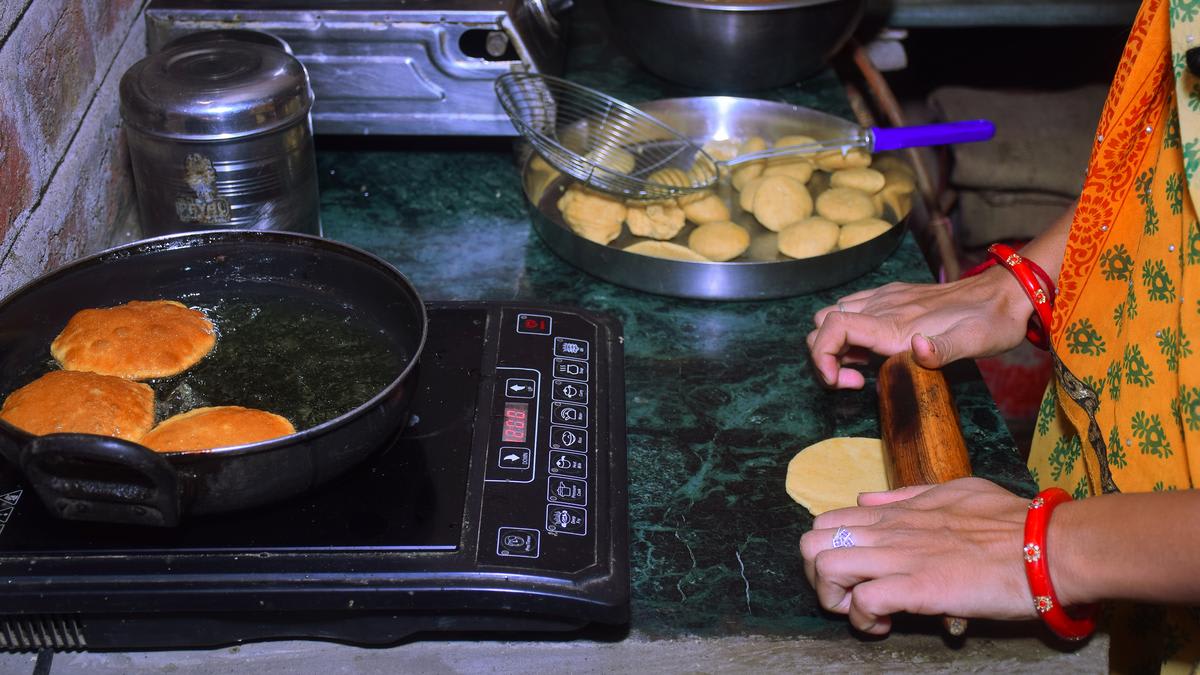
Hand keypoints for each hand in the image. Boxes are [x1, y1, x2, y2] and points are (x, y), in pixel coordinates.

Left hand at [798, 477, 1036, 634]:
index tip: (851, 572)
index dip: (825, 550)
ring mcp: (901, 557)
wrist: (1049, 546)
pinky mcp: (918, 587)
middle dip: (817, 576)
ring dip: (834, 598)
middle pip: (811, 543)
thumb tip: (866, 499)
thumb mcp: (952, 491)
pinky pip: (863, 601)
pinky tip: (883, 625)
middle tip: (847, 595)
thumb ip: (906, 496)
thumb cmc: (1011, 522)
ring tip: (863, 611)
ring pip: (826, 567)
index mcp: (897, 511)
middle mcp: (890, 531)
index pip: (826, 520)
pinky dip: (863, 618)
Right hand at [806, 268, 1031, 388]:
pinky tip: (873, 351)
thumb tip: (917, 349)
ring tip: (861, 371)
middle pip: (822, 324)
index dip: (821, 356)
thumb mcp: (976, 342)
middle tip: (854, 382)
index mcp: (895, 322)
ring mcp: (885, 299)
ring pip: (832, 316)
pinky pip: (851, 309)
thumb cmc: (992, 322)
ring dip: (834, 346)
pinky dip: (847, 334)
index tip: (838, 382)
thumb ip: (944, 350)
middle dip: (825, 356)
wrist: (1006, 292)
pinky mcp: (892, 297)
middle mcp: (883, 306)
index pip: (832, 327)